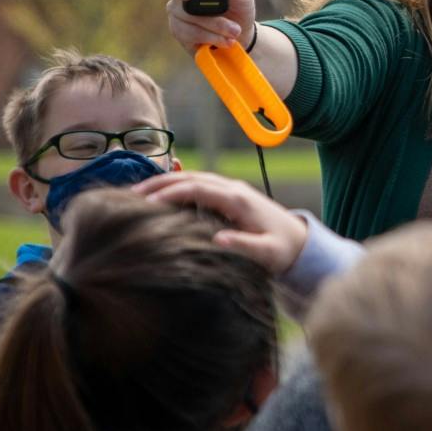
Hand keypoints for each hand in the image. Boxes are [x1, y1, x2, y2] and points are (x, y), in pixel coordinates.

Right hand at [132, 171, 309, 274]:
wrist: (301, 243)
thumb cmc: (283, 251)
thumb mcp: (267, 253)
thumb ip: (244, 245)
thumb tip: (218, 238)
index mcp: (237, 200)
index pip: (196, 189)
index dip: (170, 194)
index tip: (145, 204)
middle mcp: (232, 189)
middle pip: (190, 177)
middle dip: (160, 183)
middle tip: (130, 194)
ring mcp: (231, 189)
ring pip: (193, 178)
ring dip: (166, 182)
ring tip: (138, 194)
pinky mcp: (230, 195)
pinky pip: (199, 184)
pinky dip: (177, 186)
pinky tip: (161, 197)